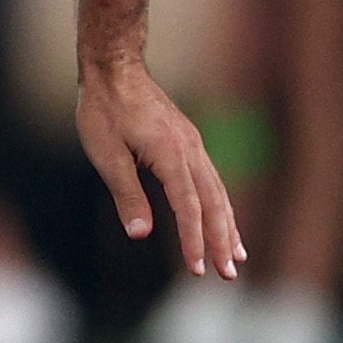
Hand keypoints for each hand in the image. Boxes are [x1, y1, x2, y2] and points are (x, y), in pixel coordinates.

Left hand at [76, 59, 243, 280]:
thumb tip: (140, 233)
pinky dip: (220, 204)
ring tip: (238, 257)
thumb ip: (126, 194)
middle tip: (229, 275)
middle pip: (214, 203)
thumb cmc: (104, 109)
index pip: (188, 207)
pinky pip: (211, 179)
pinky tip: (221, 219)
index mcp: (171, 154)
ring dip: (228, 226)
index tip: (198, 269)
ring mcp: (193, 144)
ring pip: (218, 192)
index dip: (194, 240)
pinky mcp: (188, 141)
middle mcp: (190, 150)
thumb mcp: (107, 154)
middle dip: (222, 241)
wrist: (115, 67)